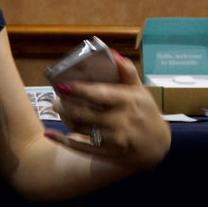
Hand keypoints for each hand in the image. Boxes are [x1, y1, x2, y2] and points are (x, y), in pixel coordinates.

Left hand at [48, 52, 169, 169]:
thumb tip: (113, 53)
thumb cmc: (146, 114)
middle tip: (56, 98)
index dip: (78, 90)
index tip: (61, 85)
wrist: (158, 146)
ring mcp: (114, 140)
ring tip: (58, 109)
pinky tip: (49, 133)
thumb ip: (127, 73)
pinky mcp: (108, 153)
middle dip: (64, 105)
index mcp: (129, 101)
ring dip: (64, 118)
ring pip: (80, 128)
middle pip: (84, 113)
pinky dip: (63, 140)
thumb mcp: (141, 92)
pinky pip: (81, 147)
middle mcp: (121, 121)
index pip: (99, 94)